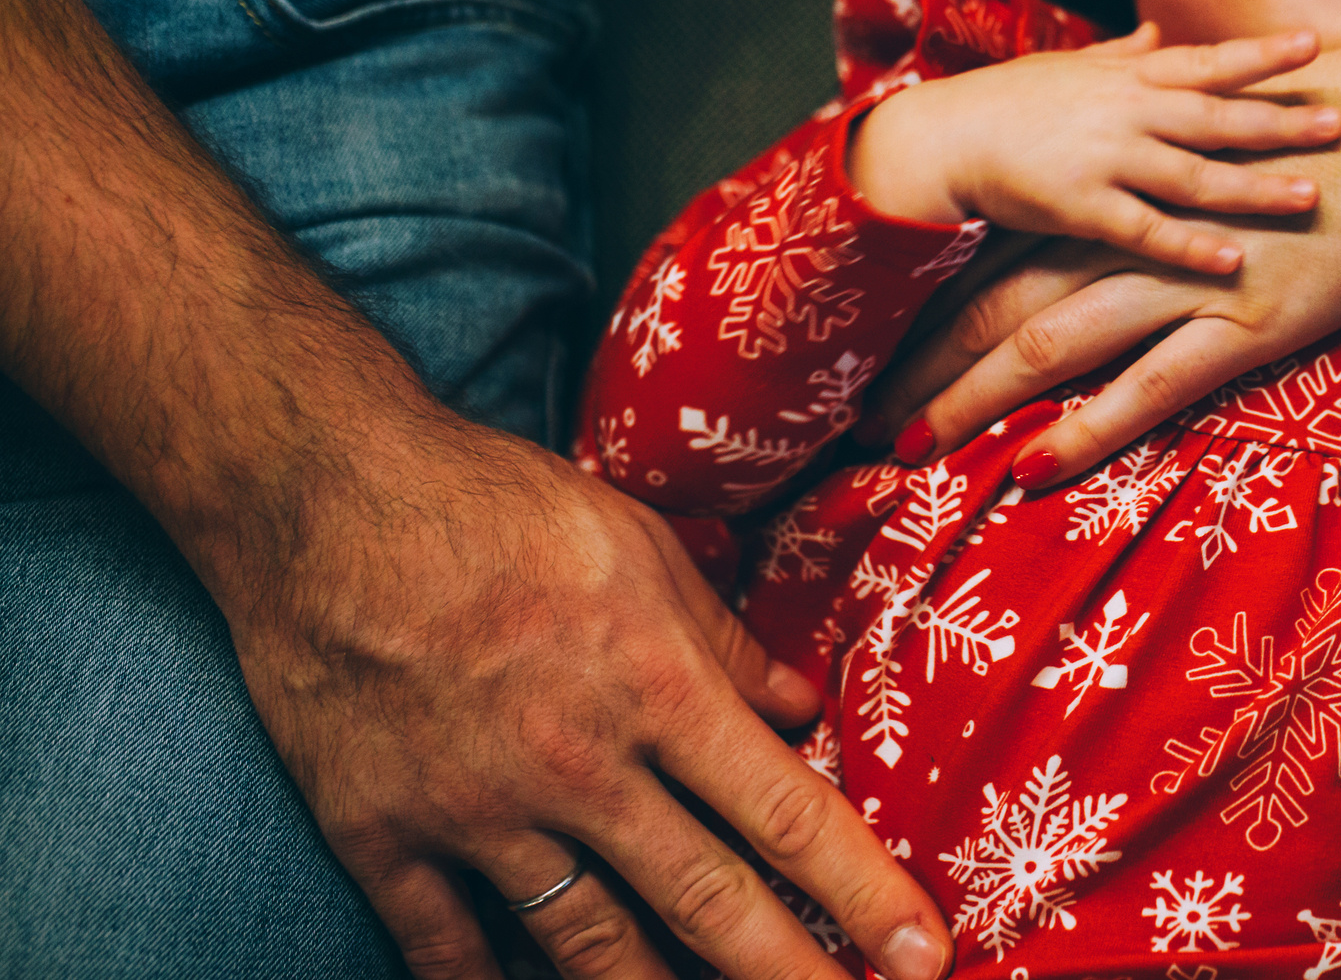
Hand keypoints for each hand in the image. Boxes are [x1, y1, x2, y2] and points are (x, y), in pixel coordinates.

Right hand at [227, 412, 950, 979]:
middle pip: (710, 904)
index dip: (863, 896)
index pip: (788, 816)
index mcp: (657, 687)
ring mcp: (478, 812)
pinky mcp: (385, 835)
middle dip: (792, 979)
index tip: (924, 955)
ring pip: (590, 947)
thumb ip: (722, 637)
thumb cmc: (497, 504)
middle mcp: (580, 767)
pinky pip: (448, 950)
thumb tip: (799, 705)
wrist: (326, 499)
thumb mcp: (640, 543)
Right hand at [851, 23, 1340, 274]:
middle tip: (1340, 123)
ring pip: (1193, 174)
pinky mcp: (1080, 208)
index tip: (1315, 44)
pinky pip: (1146, 230)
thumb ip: (1121, 55)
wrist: (938, 141)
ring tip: (1311, 196)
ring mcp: (1103, 159)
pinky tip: (1235, 258)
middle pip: (1216, 116)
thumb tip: (1161, 29)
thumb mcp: (1067, 69)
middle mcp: (1123, 112)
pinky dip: (1191, 244)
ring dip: (1254, 186)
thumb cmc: (1005, 104)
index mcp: (1125, 78)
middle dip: (1280, 119)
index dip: (1261, 56)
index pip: (1206, 62)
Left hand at [865, 26, 1340, 479]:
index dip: (935, 312)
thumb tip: (1118, 218)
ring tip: (911, 447)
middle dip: (927, 364)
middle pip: (1002, 304)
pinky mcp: (1243, 321)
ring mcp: (1185, 281)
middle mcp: (1133, 240)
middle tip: (861, 418)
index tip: (882, 355)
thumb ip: (1160, 190)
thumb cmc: (1317, 139)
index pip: (1004, 262)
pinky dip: (1086, 428)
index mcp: (1124, 202)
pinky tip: (1032, 467)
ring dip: (974, 398)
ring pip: (1052, 345)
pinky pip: (1147, 386)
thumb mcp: (1216, 160)